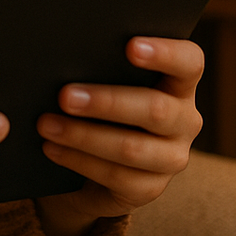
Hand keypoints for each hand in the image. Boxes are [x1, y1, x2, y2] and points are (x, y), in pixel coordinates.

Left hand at [32, 36, 204, 235]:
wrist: (93, 166)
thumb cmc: (99, 108)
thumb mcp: (104, 83)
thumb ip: (100, 68)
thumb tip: (63, 57)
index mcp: (179, 84)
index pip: (189, 62)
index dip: (165, 53)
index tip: (131, 47)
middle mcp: (184, 120)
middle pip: (155, 109)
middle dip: (106, 102)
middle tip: (64, 95)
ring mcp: (172, 158)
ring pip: (131, 148)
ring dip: (83, 135)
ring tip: (46, 124)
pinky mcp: (150, 188)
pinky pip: (115, 176)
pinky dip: (78, 160)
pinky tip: (52, 148)